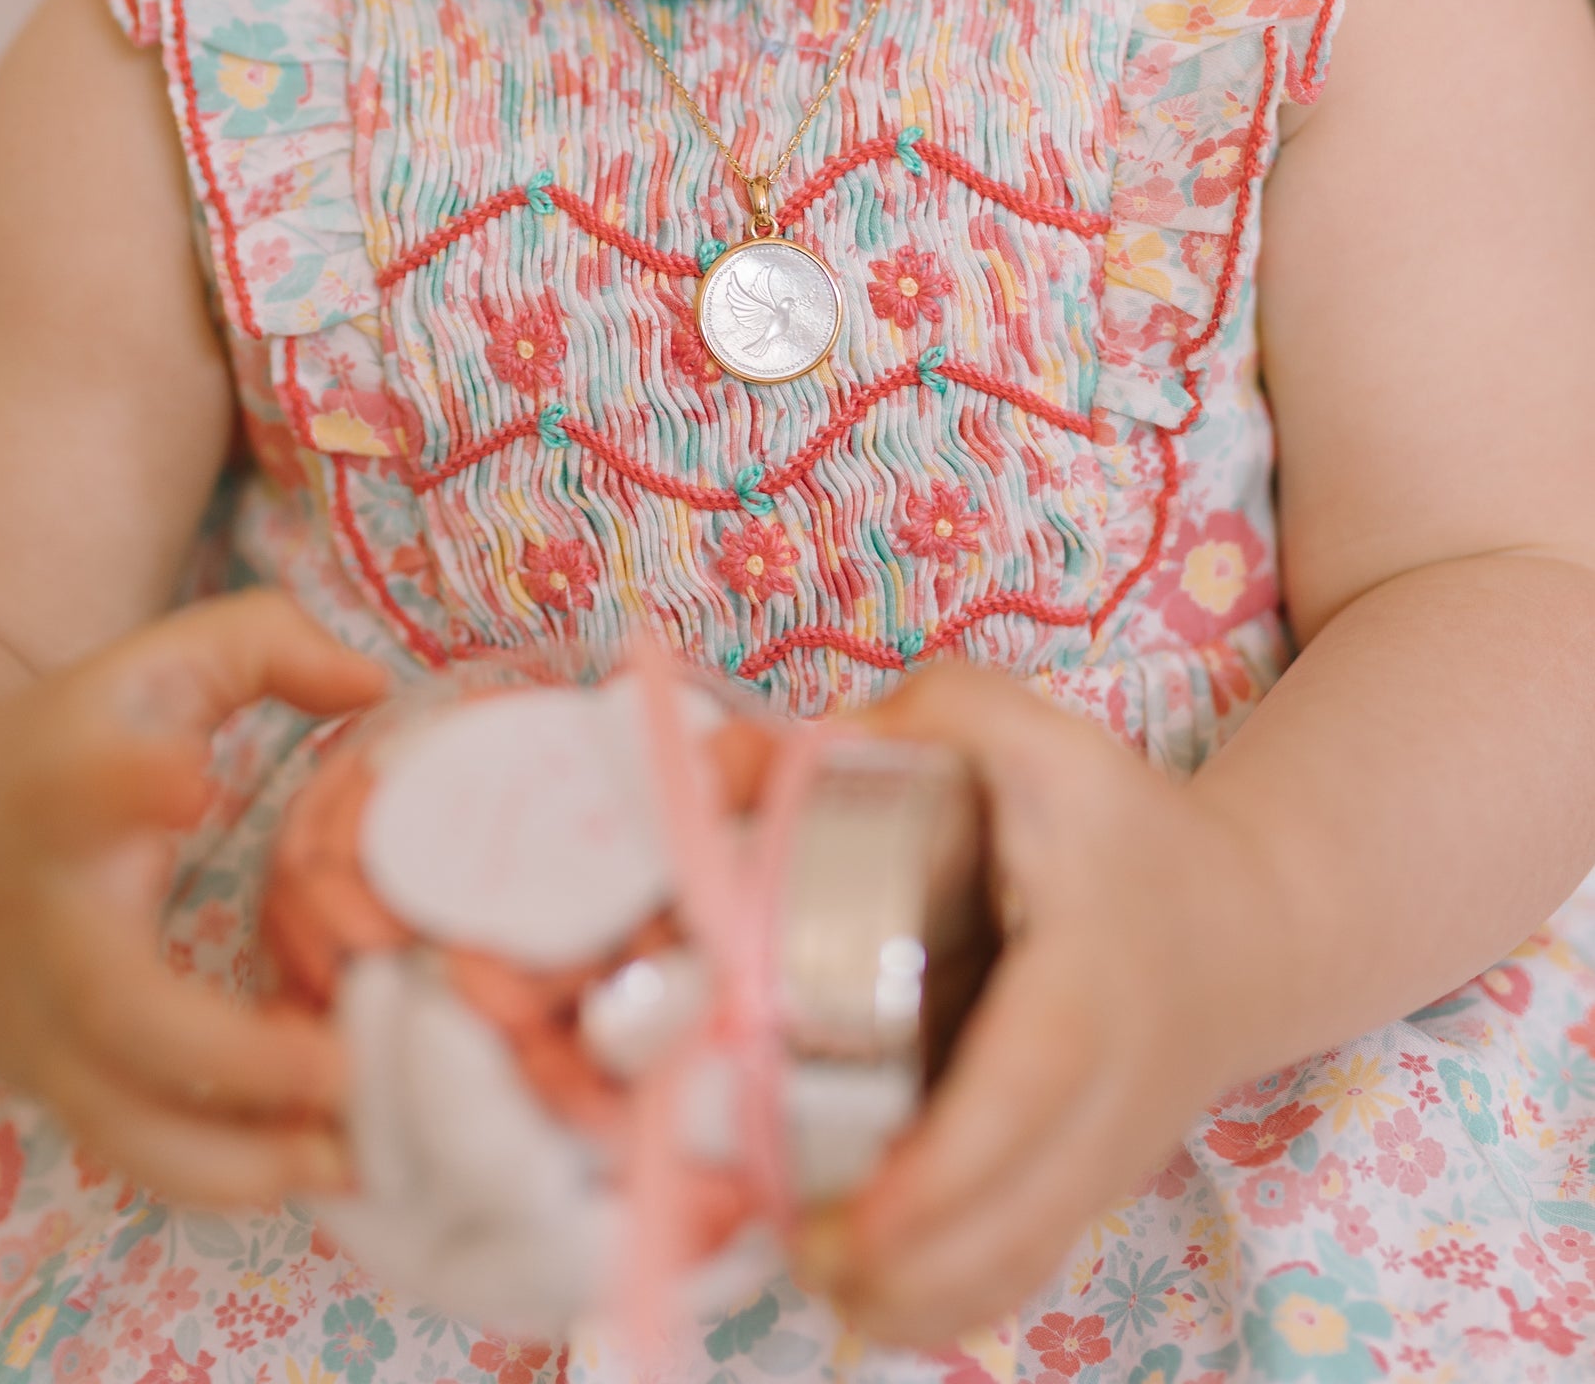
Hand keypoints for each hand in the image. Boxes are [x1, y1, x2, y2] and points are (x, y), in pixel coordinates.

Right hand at [0, 590, 385, 1208]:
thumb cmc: (87, 733)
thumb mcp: (165, 661)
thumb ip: (269, 642)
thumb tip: (370, 685)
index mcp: (71, 794)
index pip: (87, 787)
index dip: (132, 784)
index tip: (186, 781)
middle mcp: (45, 919)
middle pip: (118, 1009)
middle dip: (232, 1054)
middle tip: (345, 1065)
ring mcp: (34, 1016)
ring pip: (120, 1120)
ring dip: (240, 1159)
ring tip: (358, 1156)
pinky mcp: (46, 1076)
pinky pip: (130, 1147)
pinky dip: (221, 1176)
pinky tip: (318, 1167)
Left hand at [798, 665, 1262, 1346]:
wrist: (1255, 924)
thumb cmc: (1124, 827)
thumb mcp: (1041, 738)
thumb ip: (927, 716)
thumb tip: (766, 763)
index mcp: (1084, 981)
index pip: (1023, 1092)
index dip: (942, 1170)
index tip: (855, 1221)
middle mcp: (1103, 1092)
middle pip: (1016, 1221)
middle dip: (903, 1268)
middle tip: (797, 1246)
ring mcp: (1100, 1156)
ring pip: (1016, 1268)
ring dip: (914, 1303)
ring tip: (814, 1274)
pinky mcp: (1086, 1188)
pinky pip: (1023, 1273)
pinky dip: (947, 1306)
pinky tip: (865, 1297)